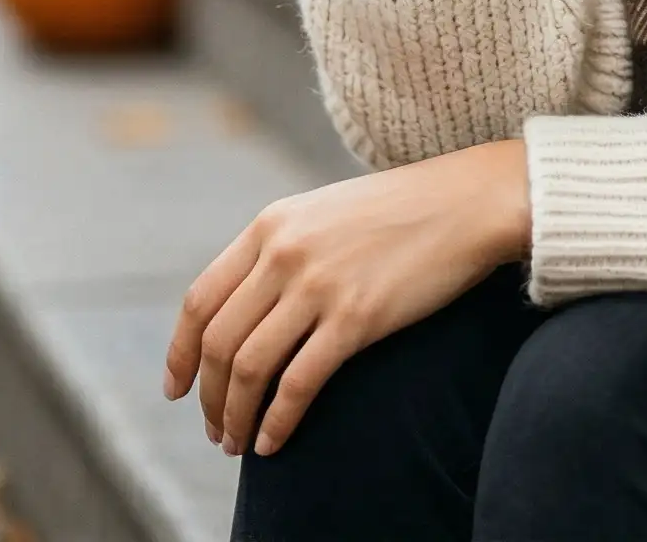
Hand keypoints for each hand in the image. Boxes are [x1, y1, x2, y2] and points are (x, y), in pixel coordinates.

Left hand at [163, 139, 530, 457]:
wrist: (469, 201)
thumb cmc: (402, 209)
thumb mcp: (325, 212)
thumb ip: (281, 248)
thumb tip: (244, 310)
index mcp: (271, 224)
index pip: (201, 301)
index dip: (181, 354)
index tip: (177, 390)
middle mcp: (285, 252)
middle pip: (220, 344)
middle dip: (210, 398)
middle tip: (216, 430)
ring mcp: (319, 284)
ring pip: (249, 370)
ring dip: (236, 418)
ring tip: (239, 444)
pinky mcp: (357, 317)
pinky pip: (297, 385)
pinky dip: (277, 423)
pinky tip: (274, 443)